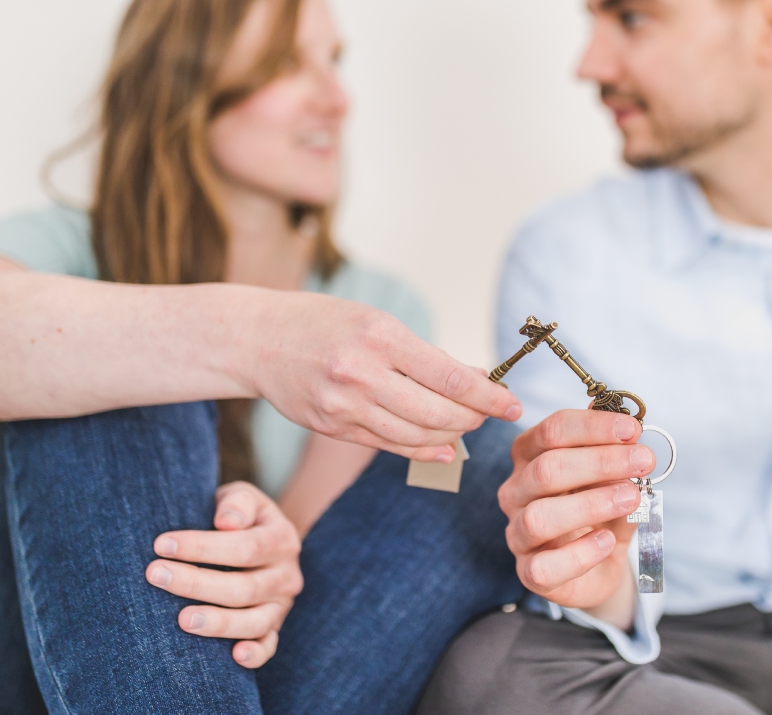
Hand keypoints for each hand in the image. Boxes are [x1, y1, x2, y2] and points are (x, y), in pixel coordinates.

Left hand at [146, 482, 303, 668]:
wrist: (260, 538)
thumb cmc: (240, 517)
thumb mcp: (242, 498)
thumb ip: (236, 503)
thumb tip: (226, 522)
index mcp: (282, 539)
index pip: (244, 547)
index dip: (202, 547)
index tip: (162, 544)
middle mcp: (287, 575)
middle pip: (244, 587)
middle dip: (196, 583)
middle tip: (155, 575)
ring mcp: (281, 606)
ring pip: (255, 621)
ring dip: (218, 622)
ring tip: (181, 620)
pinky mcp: (274, 629)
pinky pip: (269, 646)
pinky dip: (256, 655)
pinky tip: (235, 656)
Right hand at [248, 294, 521, 461]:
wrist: (257, 339)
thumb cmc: (324, 323)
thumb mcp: (377, 322)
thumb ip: (424, 355)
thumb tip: (476, 379)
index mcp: (380, 337)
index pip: (449, 376)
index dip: (488, 396)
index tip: (513, 405)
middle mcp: (361, 374)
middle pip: (437, 412)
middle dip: (473, 417)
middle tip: (491, 414)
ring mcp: (344, 406)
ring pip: (416, 435)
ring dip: (451, 434)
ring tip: (467, 425)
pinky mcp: (332, 428)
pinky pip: (389, 446)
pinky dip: (423, 449)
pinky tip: (443, 447)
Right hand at [498, 410, 653, 623]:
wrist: (601, 565)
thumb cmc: (601, 512)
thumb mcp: (612, 477)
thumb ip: (616, 454)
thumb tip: (629, 428)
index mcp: (530, 456)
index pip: (552, 431)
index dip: (593, 427)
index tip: (633, 430)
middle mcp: (516, 491)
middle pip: (547, 468)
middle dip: (601, 461)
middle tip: (643, 461)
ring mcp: (518, 533)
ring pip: (540, 516)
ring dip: (591, 504)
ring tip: (631, 498)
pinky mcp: (529, 572)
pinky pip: (545, 566)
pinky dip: (581, 553)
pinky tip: (608, 541)